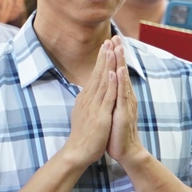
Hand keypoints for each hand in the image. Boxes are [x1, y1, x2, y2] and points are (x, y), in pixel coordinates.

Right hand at [61, 39, 116, 166]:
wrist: (78, 152)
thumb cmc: (84, 134)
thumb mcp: (86, 113)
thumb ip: (88, 102)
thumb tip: (87, 92)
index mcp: (86, 98)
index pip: (95, 75)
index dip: (101, 60)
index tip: (106, 45)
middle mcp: (89, 98)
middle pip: (98, 73)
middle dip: (104, 56)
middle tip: (109, 39)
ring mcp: (94, 106)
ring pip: (102, 81)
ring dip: (107, 64)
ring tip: (111, 49)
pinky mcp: (100, 115)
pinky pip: (107, 97)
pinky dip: (110, 84)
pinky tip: (113, 73)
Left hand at [106, 37, 144, 164]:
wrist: (127, 151)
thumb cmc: (117, 133)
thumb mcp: (112, 111)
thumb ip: (111, 99)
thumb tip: (106, 89)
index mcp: (121, 96)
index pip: (118, 73)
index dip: (115, 57)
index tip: (111, 42)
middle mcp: (126, 97)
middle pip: (122, 72)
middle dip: (119, 54)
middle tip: (116, 37)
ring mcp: (126, 104)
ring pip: (122, 80)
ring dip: (120, 63)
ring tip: (118, 48)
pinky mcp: (124, 112)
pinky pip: (121, 95)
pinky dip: (119, 82)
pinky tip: (118, 71)